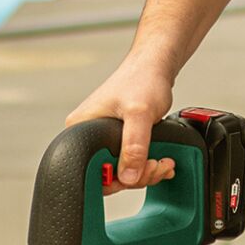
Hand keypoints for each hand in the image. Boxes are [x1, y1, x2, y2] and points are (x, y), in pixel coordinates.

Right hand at [67, 53, 177, 190]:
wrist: (154, 67)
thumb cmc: (142, 80)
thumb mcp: (140, 113)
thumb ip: (134, 146)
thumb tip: (129, 177)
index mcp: (81, 128)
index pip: (91, 170)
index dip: (116, 178)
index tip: (139, 171)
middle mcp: (88, 134)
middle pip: (108, 174)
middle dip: (137, 175)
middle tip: (157, 165)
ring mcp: (103, 138)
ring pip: (122, 170)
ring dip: (146, 171)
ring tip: (163, 162)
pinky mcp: (118, 139)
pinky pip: (129, 161)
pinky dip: (147, 165)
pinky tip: (160, 160)